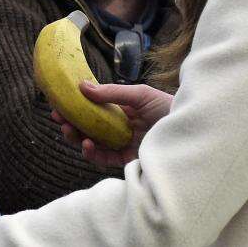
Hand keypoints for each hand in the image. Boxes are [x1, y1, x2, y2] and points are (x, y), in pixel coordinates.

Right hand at [51, 82, 172, 167]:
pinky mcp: (127, 160)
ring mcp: (122, 144)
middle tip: (58, 118)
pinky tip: (87, 144)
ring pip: (93, 143)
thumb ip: (111, 93)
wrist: (188, 128)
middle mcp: (119, 127)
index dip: (75, 107)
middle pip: (89, 127)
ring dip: (77, 138)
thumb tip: (81, 86)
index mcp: (122, 110)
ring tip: (70, 130)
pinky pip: (104, 159)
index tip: (58, 103)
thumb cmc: (167, 107)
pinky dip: (92, 153)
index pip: (93, 109)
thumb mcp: (139, 94)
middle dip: (71, 123)